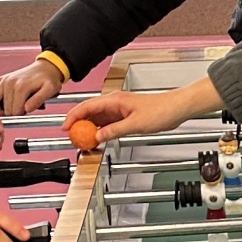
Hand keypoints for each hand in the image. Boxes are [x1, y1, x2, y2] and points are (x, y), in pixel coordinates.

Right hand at [0, 57, 64, 115]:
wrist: (46, 67)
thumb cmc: (48, 79)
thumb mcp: (50, 90)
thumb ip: (38, 100)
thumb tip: (26, 109)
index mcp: (21, 86)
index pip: (14, 110)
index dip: (19, 116)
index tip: (25, 115)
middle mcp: (10, 82)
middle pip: (3, 108)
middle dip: (10, 115)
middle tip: (17, 115)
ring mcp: (3, 81)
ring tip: (5, 113)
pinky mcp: (0, 80)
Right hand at [68, 78, 221, 144]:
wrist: (177, 108)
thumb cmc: (161, 110)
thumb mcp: (135, 124)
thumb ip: (114, 131)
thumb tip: (97, 137)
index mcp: (114, 100)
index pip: (86, 107)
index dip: (73, 117)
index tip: (65, 127)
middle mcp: (114, 103)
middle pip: (89, 113)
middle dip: (78, 125)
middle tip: (72, 138)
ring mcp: (119, 110)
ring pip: (97, 119)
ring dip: (89, 130)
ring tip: (83, 141)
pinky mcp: (125, 116)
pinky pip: (107, 124)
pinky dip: (100, 132)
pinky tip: (98, 140)